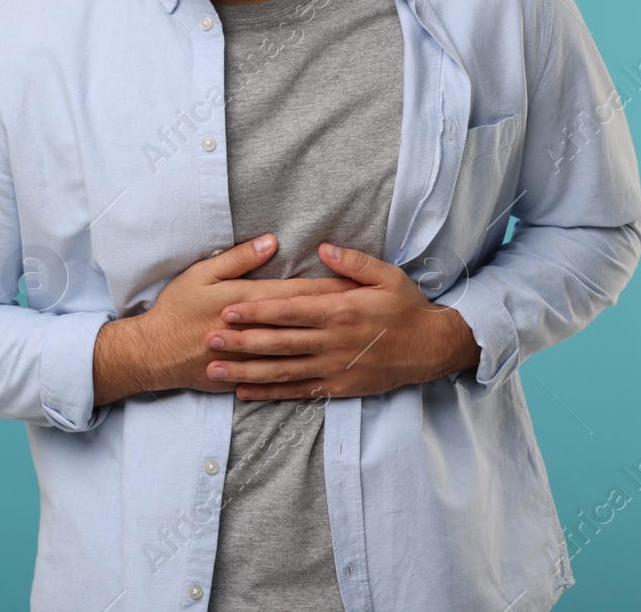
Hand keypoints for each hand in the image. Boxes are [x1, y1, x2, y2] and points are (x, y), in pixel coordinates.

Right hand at [132, 233, 357, 395]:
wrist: (153, 353)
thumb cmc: (177, 308)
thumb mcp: (202, 274)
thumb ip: (238, 259)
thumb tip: (271, 241)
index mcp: (245, 301)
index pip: (297, 293)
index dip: (327, 288)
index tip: (355, 284)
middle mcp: (254, 331)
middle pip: (303, 322)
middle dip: (336, 316)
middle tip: (369, 311)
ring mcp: (251, 358)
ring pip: (298, 350)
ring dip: (326, 343)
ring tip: (355, 340)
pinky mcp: (246, 378)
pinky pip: (280, 377)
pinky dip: (303, 372)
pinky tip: (323, 369)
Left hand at [203, 242, 480, 400]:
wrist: (431, 348)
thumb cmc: (407, 308)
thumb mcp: (387, 276)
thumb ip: (353, 262)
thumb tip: (322, 248)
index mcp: (340, 310)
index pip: (290, 310)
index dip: (257, 310)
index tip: (228, 308)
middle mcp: (333, 341)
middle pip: (278, 342)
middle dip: (241, 341)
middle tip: (209, 339)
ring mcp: (334, 367)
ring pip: (282, 370)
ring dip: (246, 371)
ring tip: (215, 370)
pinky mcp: (338, 387)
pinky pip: (298, 391)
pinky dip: (270, 393)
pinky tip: (245, 392)